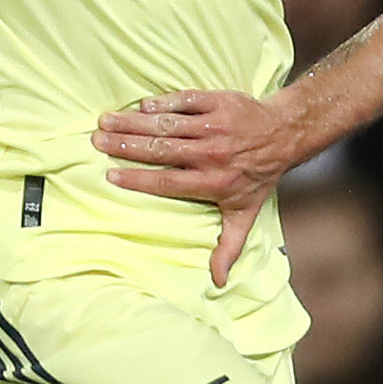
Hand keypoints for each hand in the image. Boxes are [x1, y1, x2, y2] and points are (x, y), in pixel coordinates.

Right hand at [93, 88, 300, 287]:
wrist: (284, 134)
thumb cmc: (258, 176)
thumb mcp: (245, 213)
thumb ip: (228, 246)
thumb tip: (218, 282)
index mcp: (214, 183)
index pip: (168, 182)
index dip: (138, 179)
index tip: (111, 175)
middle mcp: (214, 155)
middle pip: (162, 150)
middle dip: (126, 145)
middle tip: (97, 140)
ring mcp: (216, 127)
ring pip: (169, 125)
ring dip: (134, 122)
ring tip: (106, 120)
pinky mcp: (220, 103)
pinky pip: (187, 101)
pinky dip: (163, 102)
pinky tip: (142, 106)